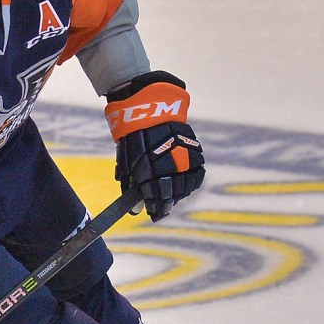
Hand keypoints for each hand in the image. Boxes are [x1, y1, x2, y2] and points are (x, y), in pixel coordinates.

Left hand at [105, 71, 204, 220]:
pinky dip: (191, 182)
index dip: (155, 209)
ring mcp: (184, 160)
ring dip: (178, 194)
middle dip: (166, 204)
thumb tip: (135, 207)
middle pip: (172, 195)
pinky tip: (184, 184)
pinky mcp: (195, 152)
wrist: (150, 109)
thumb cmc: (133, 137)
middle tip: (162, 208)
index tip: (153, 214)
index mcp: (150, 172)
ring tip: (172, 196)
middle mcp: (169, 168)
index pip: (155, 199)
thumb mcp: (126, 161)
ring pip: (185, 187)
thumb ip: (131, 185)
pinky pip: (196, 175)